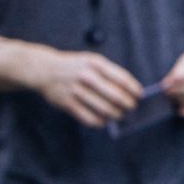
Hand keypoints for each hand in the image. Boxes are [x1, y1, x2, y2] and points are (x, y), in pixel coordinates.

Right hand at [32, 48, 146, 128]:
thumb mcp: (92, 61)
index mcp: (95, 63)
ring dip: (116, 115)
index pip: (122, 79)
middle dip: (128, 104)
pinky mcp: (66, 103)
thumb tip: (131, 90)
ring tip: (120, 115)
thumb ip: (110, 72)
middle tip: (132, 107)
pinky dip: (100, 122)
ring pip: (104, 109)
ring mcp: (75, 90)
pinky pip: (88, 118)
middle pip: (115, 96)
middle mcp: (86, 76)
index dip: (134, 90)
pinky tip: (104, 121)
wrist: (44, 70)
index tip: (139, 96)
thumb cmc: (75, 66)